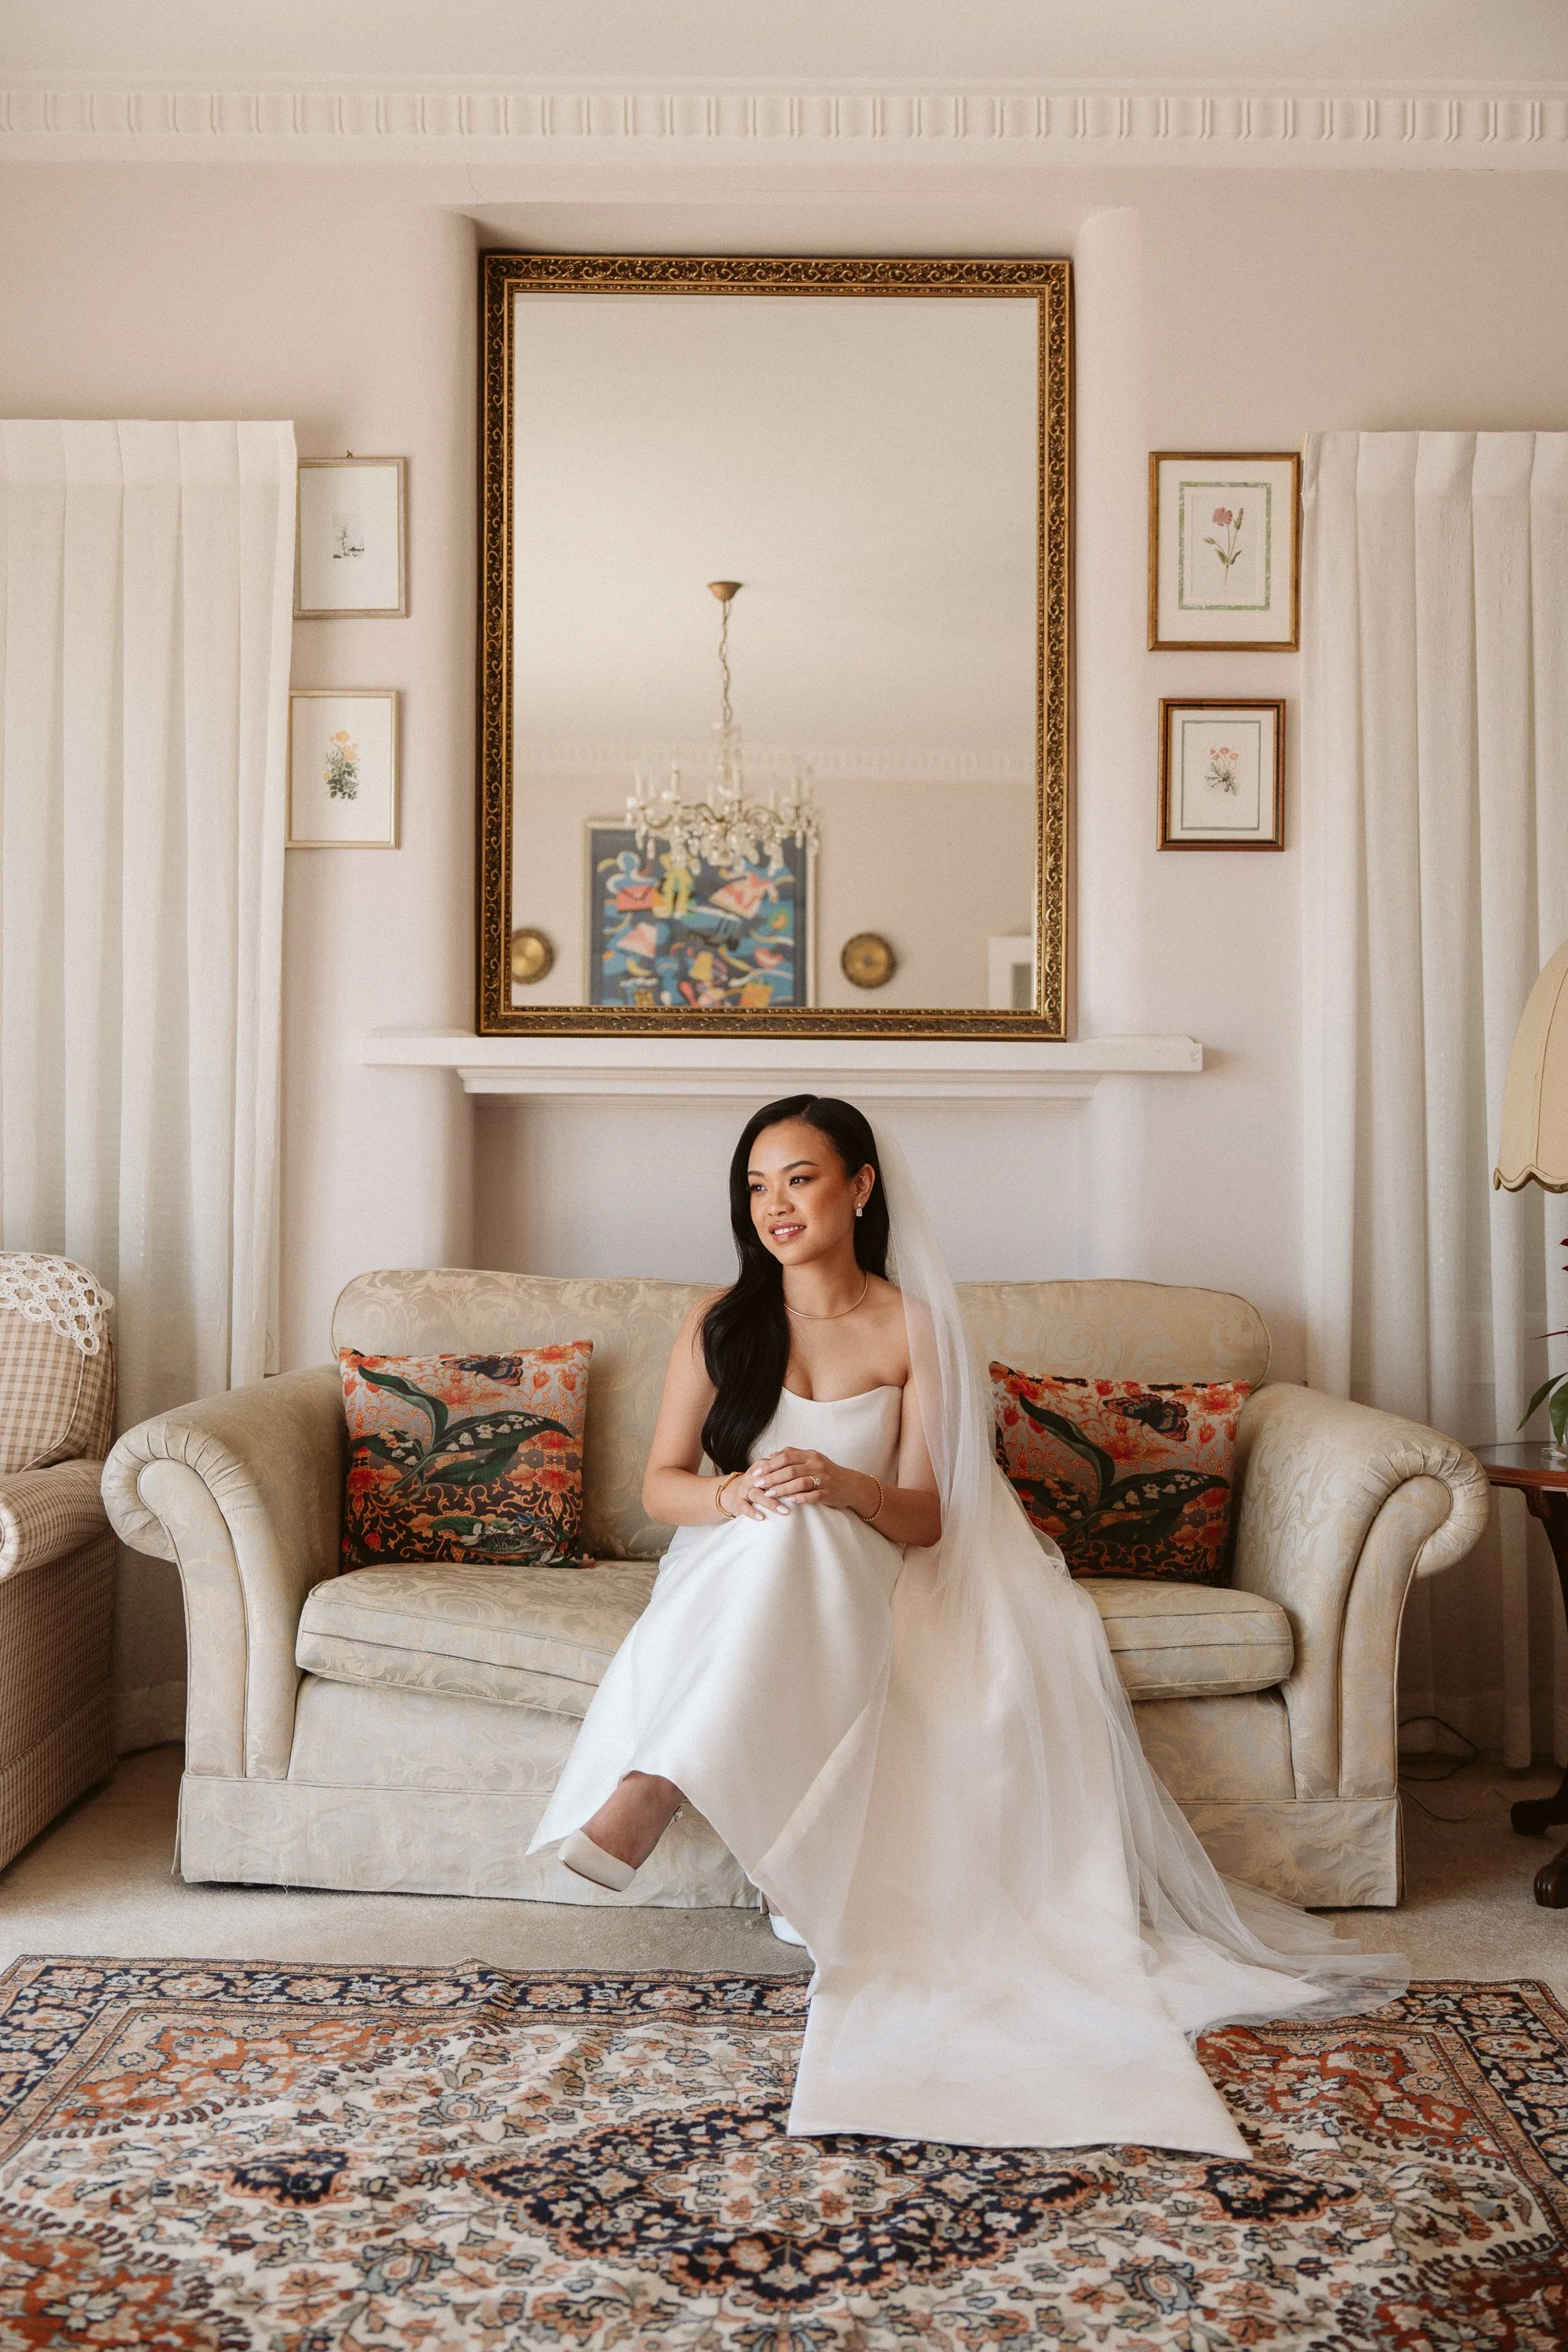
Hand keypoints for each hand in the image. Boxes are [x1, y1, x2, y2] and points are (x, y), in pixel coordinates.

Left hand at [746, 1448, 876, 1517]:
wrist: (851, 1485)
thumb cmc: (827, 1472)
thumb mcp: (812, 1459)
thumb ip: (793, 1454)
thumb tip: (771, 1455)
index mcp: (811, 1455)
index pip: (786, 1456)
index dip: (770, 1464)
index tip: (756, 1471)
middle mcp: (817, 1465)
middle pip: (790, 1470)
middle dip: (772, 1477)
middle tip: (758, 1484)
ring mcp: (823, 1479)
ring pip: (800, 1483)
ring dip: (782, 1489)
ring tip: (769, 1494)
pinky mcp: (828, 1493)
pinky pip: (813, 1496)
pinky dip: (800, 1498)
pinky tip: (789, 1500)